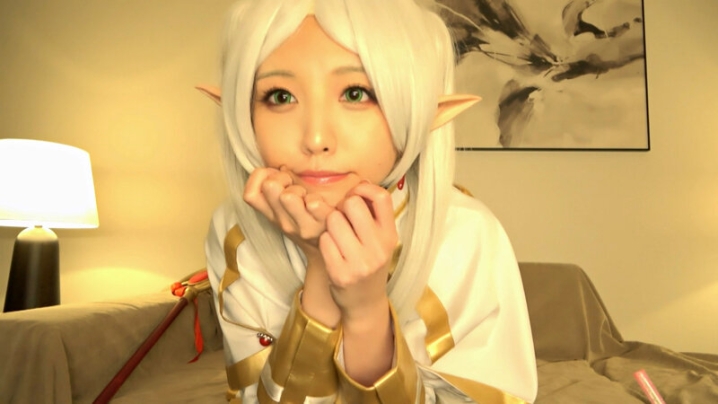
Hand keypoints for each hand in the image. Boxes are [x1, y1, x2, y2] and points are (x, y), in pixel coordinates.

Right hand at [243, 166, 332, 254]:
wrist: (334, 244)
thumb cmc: (312, 215)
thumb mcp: (289, 204)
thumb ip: (280, 186)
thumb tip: (280, 168)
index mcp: (273, 214)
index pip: (250, 194)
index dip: (260, 177)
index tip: (276, 177)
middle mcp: (283, 222)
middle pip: (270, 186)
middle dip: (283, 176)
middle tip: (295, 184)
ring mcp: (301, 226)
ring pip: (287, 195)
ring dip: (299, 189)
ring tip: (307, 195)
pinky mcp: (322, 225)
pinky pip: (313, 204)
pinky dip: (316, 199)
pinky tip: (321, 201)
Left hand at [319, 182, 397, 321]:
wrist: (365, 303)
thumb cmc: (370, 263)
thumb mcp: (381, 240)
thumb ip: (374, 215)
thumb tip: (359, 183)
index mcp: (390, 236)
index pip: (381, 197)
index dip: (363, 189)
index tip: (355, 196)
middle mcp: (378, 248)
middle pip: (352, 204)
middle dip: (342, 207)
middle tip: (342, 219)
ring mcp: (360, 262)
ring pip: (333, 220)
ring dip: (330, 224)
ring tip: (336, 236)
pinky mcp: (340, 274)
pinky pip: (324, 240)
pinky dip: (324, 242)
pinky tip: (331, 251)